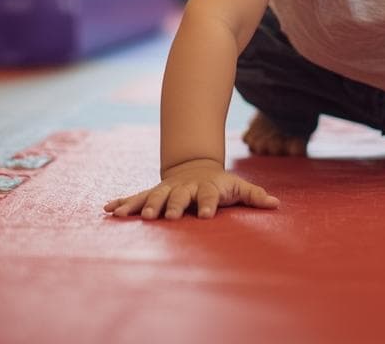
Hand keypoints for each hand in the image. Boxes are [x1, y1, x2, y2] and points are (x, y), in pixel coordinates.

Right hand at [104, 158, 279, 219]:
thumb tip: (276, 204)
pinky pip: (136, 198)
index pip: (210, 197)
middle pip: (178, 197)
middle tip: (167, 217)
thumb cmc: (220, 184)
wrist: (195, 167)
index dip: (209, 204)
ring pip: (153, 196)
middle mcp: (184, 188)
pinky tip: (109, 210)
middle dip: (172, 206)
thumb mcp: (239, 188)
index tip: (206, 215)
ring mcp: (166, 190)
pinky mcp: (152, 193)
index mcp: (207, 188)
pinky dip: (123, 202)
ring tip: (128, 215)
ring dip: (143, 205)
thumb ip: (254, 196)